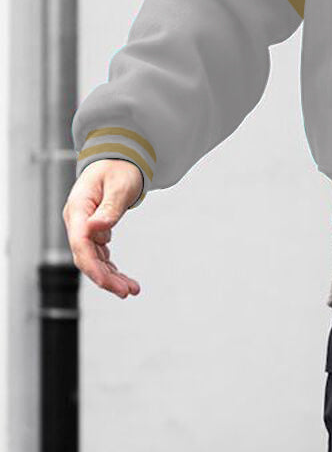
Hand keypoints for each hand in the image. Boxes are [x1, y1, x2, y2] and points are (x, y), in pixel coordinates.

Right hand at [63, 161, 142, 299]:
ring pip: (94, 260)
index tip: (109, 282)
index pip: (80, 244)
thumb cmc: (119, 169)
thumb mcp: (118, 185)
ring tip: (132, 290)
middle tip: (127, 292)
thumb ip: (109, 208)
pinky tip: (127, 281)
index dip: (93, 266)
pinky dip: (112, 269)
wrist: (119, 160)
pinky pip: (101, 256)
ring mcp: (84, 228)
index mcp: (78, 209)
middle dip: (105, 278)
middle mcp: (78, 222)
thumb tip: (95, 229)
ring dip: (111, 277)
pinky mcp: (94, 232)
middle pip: (85, 257)